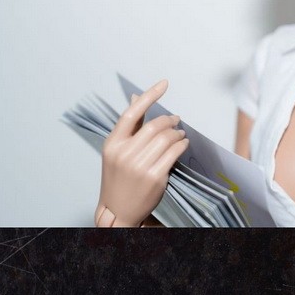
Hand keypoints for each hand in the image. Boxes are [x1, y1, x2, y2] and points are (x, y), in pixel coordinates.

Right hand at [95, 79, 188, 226]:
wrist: (118, 211)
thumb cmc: (118, 177)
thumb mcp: (117, 150)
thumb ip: (130, 125)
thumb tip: (136, 97)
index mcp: (113, 144)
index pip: (132, 113)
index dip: (149, 95)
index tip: (164, 84)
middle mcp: (125, 154)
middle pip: (155, 126)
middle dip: (170, 120)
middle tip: (176, 119)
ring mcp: (140, 167)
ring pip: (167, 138)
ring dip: (178, 133)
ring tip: (180, 134)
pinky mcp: (155, 177)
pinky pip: (175, 152)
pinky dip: (182, 144)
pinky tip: (182, 144)